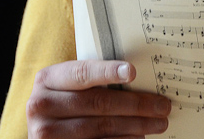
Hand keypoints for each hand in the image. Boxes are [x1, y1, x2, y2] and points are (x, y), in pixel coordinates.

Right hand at [26, 60, 170, 138]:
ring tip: (158, 123)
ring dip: (135, 126)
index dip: (107, 72)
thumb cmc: (63, 101)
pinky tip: (138, 138)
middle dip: (135, 104)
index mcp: (47, 79)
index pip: (81, 73)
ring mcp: (46, 132)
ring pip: (101, 128)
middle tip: (162, 106)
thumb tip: (136, 76)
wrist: (44, 129)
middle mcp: (41, 105)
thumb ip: (90, 79)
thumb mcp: (68, 86)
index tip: (133, 72)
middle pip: (97, 103)